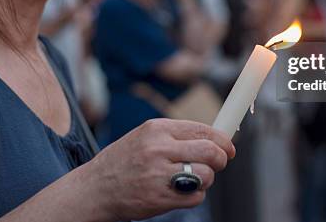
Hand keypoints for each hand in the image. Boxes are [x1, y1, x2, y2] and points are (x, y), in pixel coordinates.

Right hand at [83, 119, 234, 220]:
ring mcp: (158, 174)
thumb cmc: (124, 161)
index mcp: (157, 128)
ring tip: (191, 179)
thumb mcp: (146, 136)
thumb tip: (215, 139)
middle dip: (221, 159)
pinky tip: (179, 192)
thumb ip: (177, 136)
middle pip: (210, 151)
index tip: (229, 147)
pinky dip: (194, 196)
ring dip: (205, 179)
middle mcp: (158, 148)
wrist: (95, 188)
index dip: (222, 139)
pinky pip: (195, 196)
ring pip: (206, 175)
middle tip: (218, 164)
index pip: (203, 129)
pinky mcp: (160, 198)